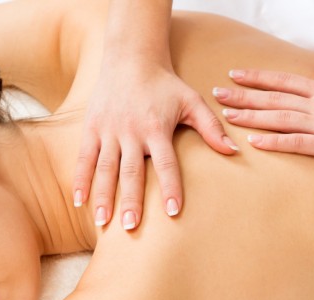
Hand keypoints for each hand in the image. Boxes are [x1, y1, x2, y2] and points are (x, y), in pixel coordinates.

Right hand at [73, 62, 237, 229]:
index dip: (170, 187)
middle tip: (131, 226)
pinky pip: (84, 158)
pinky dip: (80, 179)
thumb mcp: (192, 102)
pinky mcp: (91, 128)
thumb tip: (234, 151)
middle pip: (131, 171)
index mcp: (156, 128)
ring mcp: (108, 131)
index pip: (166, 163)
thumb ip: (211, 128)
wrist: (131, 58)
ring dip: (103, 196)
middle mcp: (130, 131)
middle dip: (131, 200)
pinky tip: (79, 202)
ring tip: (104, 223)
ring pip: (105, 169)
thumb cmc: (165, 84)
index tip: (173, 211)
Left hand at [213, 54, 313, 175]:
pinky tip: (254, 141)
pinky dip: (274, 142)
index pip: (284, 82)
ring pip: (280, 118)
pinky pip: (296, 143)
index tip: (236, 74)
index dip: (258, 78)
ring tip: (227, 115)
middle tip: (217, 93)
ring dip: (251, 116)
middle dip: (244, 95)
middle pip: (274, 97)